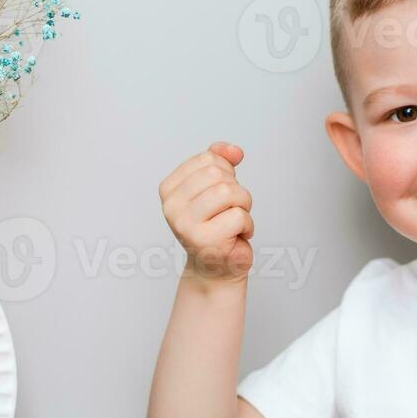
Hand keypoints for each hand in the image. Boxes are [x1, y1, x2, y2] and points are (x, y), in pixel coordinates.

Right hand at [159, 141, 253, 282]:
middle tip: (230, 209)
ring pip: (229, 192)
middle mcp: (171, 206)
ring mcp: (185, 224)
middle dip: (236, 189)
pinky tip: (236, 236)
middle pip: (218, 174)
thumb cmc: (217, 226)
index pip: (208, 159)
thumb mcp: (216, 186)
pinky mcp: (204, 240)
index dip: (226, 173)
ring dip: (243, 205)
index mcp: (169, 189)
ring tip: (235, 220)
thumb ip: (221, 161)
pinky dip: (247, 225)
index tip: (221, 194)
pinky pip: (238, 216)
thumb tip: (234, 150)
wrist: (217, 266)